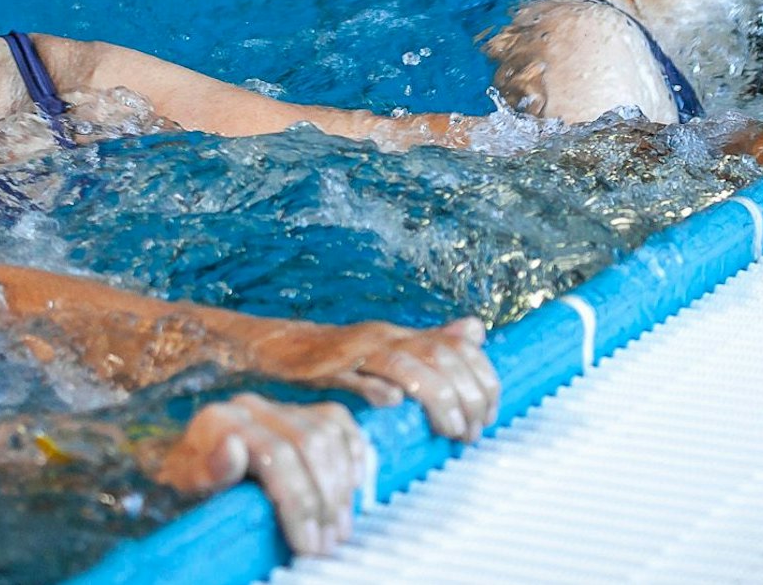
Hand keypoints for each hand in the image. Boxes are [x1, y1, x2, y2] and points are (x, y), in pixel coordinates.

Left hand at [158, 395, 369, 557]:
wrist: (188, 470)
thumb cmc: (188, 488)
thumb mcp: (185, 488)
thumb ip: (207, 471)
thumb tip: (233, 449)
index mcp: (221, 421)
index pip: (277, 455)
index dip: (298, 502)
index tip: (306, 545)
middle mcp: (252, 406)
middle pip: (309, 446)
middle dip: (323, 500)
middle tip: (328, 544)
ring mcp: (278, 406)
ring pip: (328, 435)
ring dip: (340, 486)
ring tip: (339, 528)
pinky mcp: (299, 409)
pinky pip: (339, 420)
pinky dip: (353, 451)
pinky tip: (355, 485)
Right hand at [243, 317, 498, 442]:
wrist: (272, 348)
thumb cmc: (335, 358)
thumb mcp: (388, 348)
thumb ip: (432, 342)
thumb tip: (476, 329)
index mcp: (401, 336)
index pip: (457, 347)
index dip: (482, 379)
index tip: (490, 414)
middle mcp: (383, 338)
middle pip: (438, 356)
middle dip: (466, 395)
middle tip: (473, 432)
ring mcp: (353, 352)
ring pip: (404, 364)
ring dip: (435, 397)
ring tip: (450, 429)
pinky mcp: (322, 370)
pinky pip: (350, 376)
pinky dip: (373, 387)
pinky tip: (392, 404)